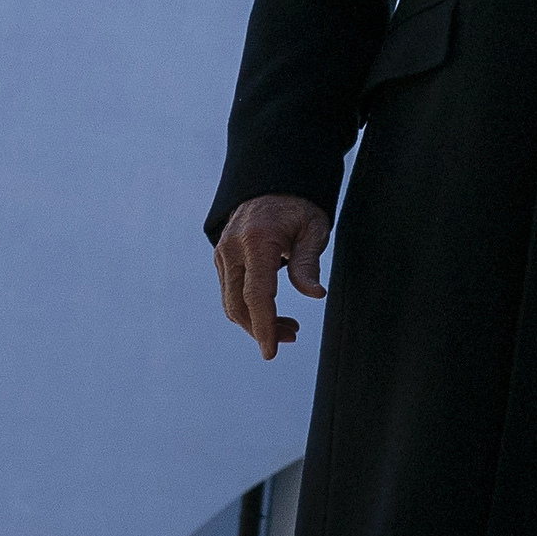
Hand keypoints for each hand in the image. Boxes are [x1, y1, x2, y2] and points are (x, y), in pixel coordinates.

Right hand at [216, 196, 330, 359]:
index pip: (256, 294)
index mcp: (257, 241)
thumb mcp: (314, 229)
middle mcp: (232, 248)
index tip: (270, 353)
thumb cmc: (299, 206)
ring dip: (256, 322)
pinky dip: (248, 308)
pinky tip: (273, 313)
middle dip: (262, 329)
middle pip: (238, 305)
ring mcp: (222, 253)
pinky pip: (230, 292)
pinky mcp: (221, 257)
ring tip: (289, 328)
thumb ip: (308, 262)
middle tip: (293, 336)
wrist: (272, 183)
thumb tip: (315, 295)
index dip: (263, 326)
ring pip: (231, 302)